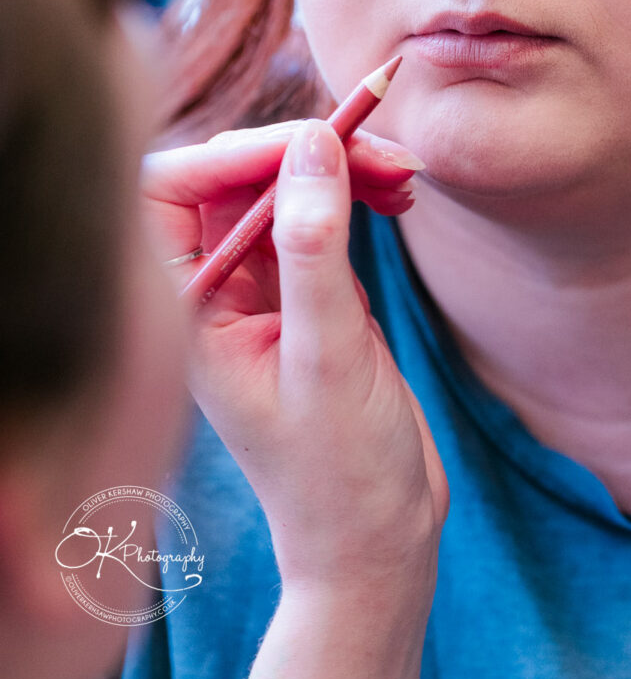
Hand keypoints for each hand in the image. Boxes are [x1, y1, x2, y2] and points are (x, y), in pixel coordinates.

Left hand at [142, 120, 448, 603]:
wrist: (379, 538)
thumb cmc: (339, 470)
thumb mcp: (329, 356)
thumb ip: (315, 248)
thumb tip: (313, 144)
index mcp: (188, 310)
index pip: (176, 189)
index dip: (238, 150)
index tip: (315, 140)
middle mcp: (216, 291)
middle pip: (238, 176)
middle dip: (306, 150)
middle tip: (384, 151)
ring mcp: (264, 290)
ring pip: (288, 187)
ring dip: (343, 166)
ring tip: (406, 175)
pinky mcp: (309, 293)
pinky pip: (323, 215)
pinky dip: (361, 193)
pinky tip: (401, 198)